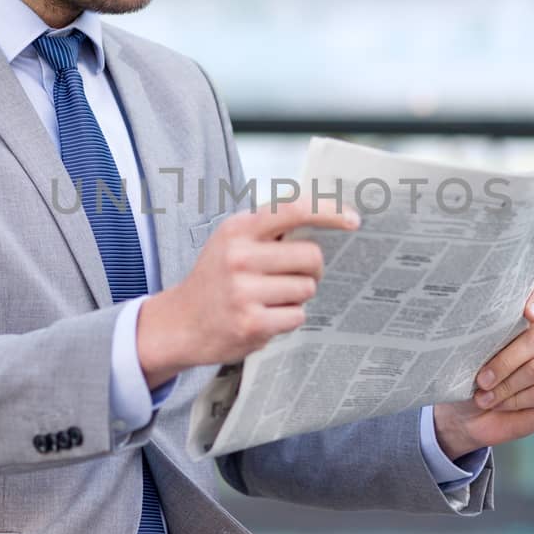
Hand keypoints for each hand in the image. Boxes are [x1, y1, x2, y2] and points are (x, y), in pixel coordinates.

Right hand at [137, 197, 359, 386]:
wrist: (179, 323)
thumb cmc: (216, 278)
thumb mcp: (232, 241)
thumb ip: (270, 229)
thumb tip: (328, 219)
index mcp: (238, 229)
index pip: (293, 209)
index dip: (329, 211)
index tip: (354, 220)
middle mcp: (239, 256)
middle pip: (311, 256)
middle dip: (312, 270)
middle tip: (298, 276)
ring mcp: (244, 291)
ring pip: (307, 289)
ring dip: (297, 297)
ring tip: (270, 299)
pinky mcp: (251, 323)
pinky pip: (296, 316)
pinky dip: (287, 319)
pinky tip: (263, 317)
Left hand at [432, 287, 533, 454]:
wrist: (466, 417)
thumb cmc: (466, 379)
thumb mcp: (467, 356)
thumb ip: (480, 339)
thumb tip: (475, 331)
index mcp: (522, 323)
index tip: (528, 314)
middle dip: (505, 361)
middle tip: (481, 380)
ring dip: (505, 386)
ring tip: (483, 397)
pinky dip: (515, 401)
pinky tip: (500, 405)